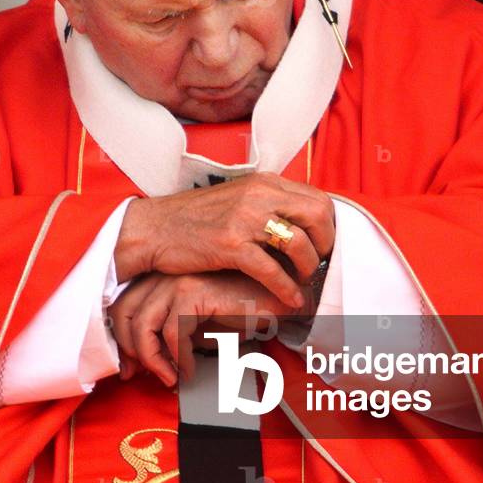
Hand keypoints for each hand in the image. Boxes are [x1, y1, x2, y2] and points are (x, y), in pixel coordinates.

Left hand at [109, 271, 294, 385]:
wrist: (279, 297)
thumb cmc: (241, 311)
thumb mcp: (198, 326)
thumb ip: (171, 335)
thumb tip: (148, 361)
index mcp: (161, 277)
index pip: (123, 306)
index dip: (120, 340)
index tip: (130, 368)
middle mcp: (164, 274)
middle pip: (123, 312)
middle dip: (127, 351)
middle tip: (138, 376)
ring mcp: (178, 280)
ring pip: (142, 325)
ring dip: (152, 359)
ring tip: (169, 377)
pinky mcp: (193, 292)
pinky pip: (171, 333)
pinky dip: (177, 358)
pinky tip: (189, 370)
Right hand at [114, 172, 334, 307]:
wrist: (154, 228)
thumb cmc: (195, 219)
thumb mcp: (238, 200)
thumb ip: (269, 205)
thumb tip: (301, 227)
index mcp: (264, 182)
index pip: (318, 199)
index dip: (328, 226)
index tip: (323, 246)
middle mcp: (259, 195)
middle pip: (317, 217)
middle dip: (325, 245)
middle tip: (317, 264)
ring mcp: (244, 219)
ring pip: (299, 244)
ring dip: (306, 268)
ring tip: (301, 280)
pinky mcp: (230, 244)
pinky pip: (272, 270)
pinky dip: (286, 289)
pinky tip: (290, 300)